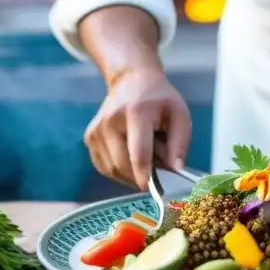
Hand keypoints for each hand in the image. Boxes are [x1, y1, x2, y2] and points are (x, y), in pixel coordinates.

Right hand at [84, 69, 191, 190]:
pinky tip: (130, 158)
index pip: (138, 152)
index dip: (145, 175)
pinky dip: (119, 170)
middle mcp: (111, 121)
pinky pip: (104, 166)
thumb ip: (179, 143)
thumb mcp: (180, 115)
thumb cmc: (159, 99)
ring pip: (112, 169)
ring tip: (144, 158)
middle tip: (156, 174)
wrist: (131, 80)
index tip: (152, 190)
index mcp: (136, 113)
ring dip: (130, 174)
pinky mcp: (89, 137)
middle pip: (122, 164)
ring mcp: (96, 130)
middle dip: (140, 176)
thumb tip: (176, 169)